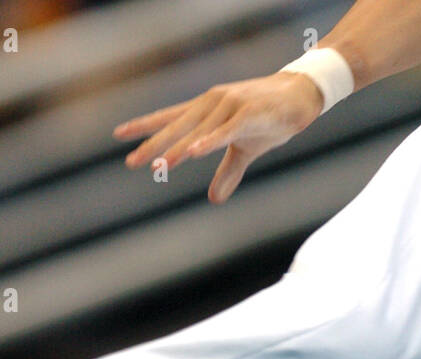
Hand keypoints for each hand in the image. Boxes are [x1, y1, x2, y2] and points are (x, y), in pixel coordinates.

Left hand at [113, 72, 323, 203]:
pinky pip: (225, 131)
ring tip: (156, 165)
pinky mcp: (249, 114)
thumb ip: (227, 173)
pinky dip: (208, 141)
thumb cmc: (270, 119)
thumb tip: (214, 199)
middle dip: (153, 144)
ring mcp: (230, 107)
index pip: (169, 117)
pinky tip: (191, 152)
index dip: (144, 126)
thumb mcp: (245, 150)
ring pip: (197, 132)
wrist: (301, 96)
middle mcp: (212, 104)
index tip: (119, 135)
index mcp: (206, 111)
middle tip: (131, 162)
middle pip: (177, 127)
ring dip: (177, 149)